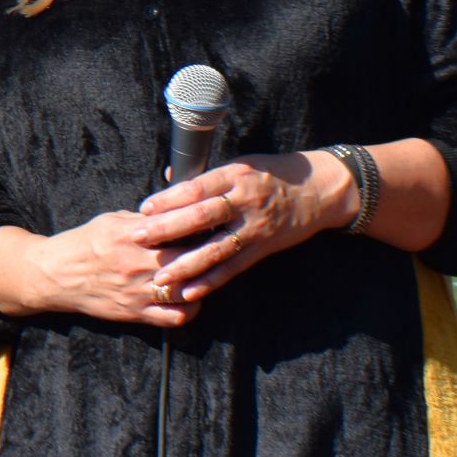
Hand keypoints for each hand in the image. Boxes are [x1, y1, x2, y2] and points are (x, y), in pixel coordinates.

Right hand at [0, 214, 199, 327]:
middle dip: (207, 251)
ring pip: (187, 289)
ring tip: (208, 271)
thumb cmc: (85, 243)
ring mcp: (137, 291)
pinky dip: (190, 308)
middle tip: (219, 245)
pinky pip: (175, 316)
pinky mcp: (135, 314)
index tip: (211, 221)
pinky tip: (191, 297)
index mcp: (130, 234)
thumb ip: (145, 218)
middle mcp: (136, 263)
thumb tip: (176, 208)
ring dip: (203, 280)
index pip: (178, 226)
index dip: (200, 223)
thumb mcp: (111, 220)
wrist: (55, 276)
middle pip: (188, 257)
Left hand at [140, 150, 357, 302]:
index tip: (144, 208)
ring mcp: (255, 227)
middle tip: (139, 237)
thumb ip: (205, 175)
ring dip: (186, 264)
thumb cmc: (271, 173)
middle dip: (168, 228)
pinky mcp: (263, 249)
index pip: (198, 188)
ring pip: (217, 248)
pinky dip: (211, 282)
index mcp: (236, 175)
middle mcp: (246, 201)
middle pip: (203, 216)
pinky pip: (233, 268)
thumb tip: (168, 176)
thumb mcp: (240, 164)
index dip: (170, 198)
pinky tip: (190, 292)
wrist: (318, 190)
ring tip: (160, 277)